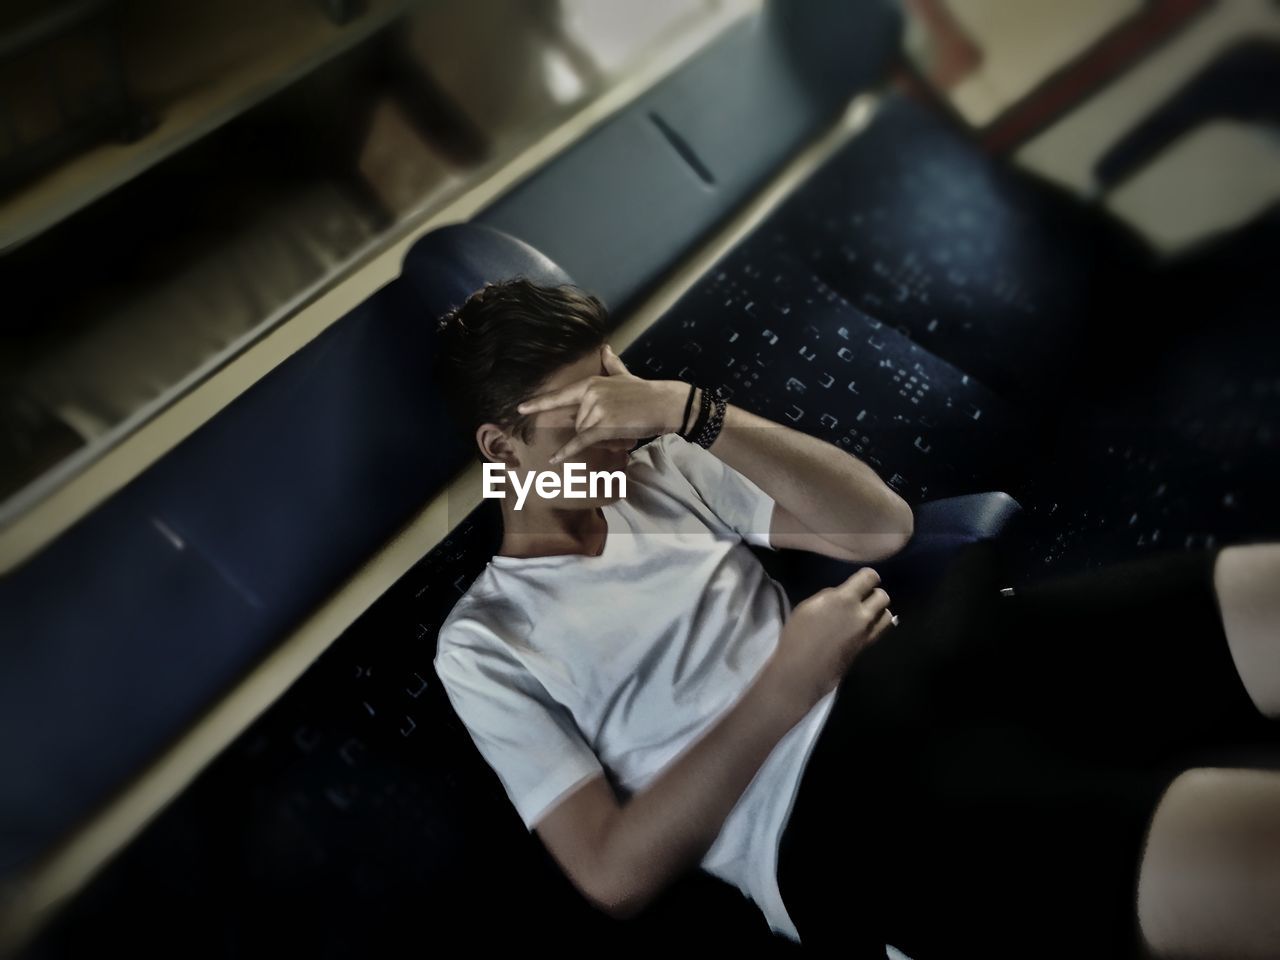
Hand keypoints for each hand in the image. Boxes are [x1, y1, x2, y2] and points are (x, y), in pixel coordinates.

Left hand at [516, 344, 688, 463]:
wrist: (664, 403)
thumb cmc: (644, 392)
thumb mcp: (624, 375)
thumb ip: (611, 364)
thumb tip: (605, 348)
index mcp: (591, 384)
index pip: (560, 395)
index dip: (539, 402)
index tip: (520, 408)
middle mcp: (590, 395)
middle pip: (576, 422)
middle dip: (592, 428)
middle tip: (616, 424)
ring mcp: (596, 410)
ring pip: (583, 433)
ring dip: (599, 437)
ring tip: (620, 430)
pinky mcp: (604, 426)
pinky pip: (581, 441)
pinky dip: (567, 452)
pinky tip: (553, 459)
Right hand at [764, 567, 894, 713]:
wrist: (803, 671)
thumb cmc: (798, 636)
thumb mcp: (808, 607)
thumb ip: (828, 597)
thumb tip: (840, 595)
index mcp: (844, 599)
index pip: (869, 577)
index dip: (868, 577)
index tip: (860, 580)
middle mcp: (861, 614)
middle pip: (883, 596)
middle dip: (874, 594)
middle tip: (862, 598)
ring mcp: (867, 633)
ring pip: (887, 615)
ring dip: (879, 611)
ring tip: (865, 613)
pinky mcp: (866, 647)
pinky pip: (880, 630)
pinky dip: (875, 625)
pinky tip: (862, 627)